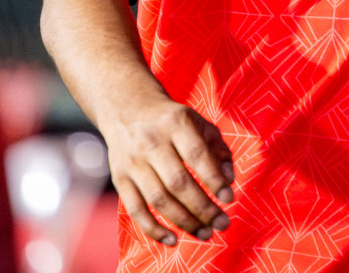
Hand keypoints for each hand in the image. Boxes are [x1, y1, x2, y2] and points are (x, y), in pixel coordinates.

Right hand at [100, 83, 234, 246]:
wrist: (127, 108)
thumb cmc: (171, 121)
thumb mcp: (198, 122)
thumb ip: (217, 149)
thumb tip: (228, 179)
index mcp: (176, 122)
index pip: (197, 155)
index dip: (213, 179)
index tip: (229, 199)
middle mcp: (151, 141)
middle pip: (178, 182)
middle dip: (203, 208)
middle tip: (222, 224)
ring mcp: (133, 161)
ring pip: (158, 199)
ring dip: (184, 222)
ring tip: (205, 233)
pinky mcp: (120, 177)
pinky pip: (135, 209)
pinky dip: (153, 228)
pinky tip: (172, 239)